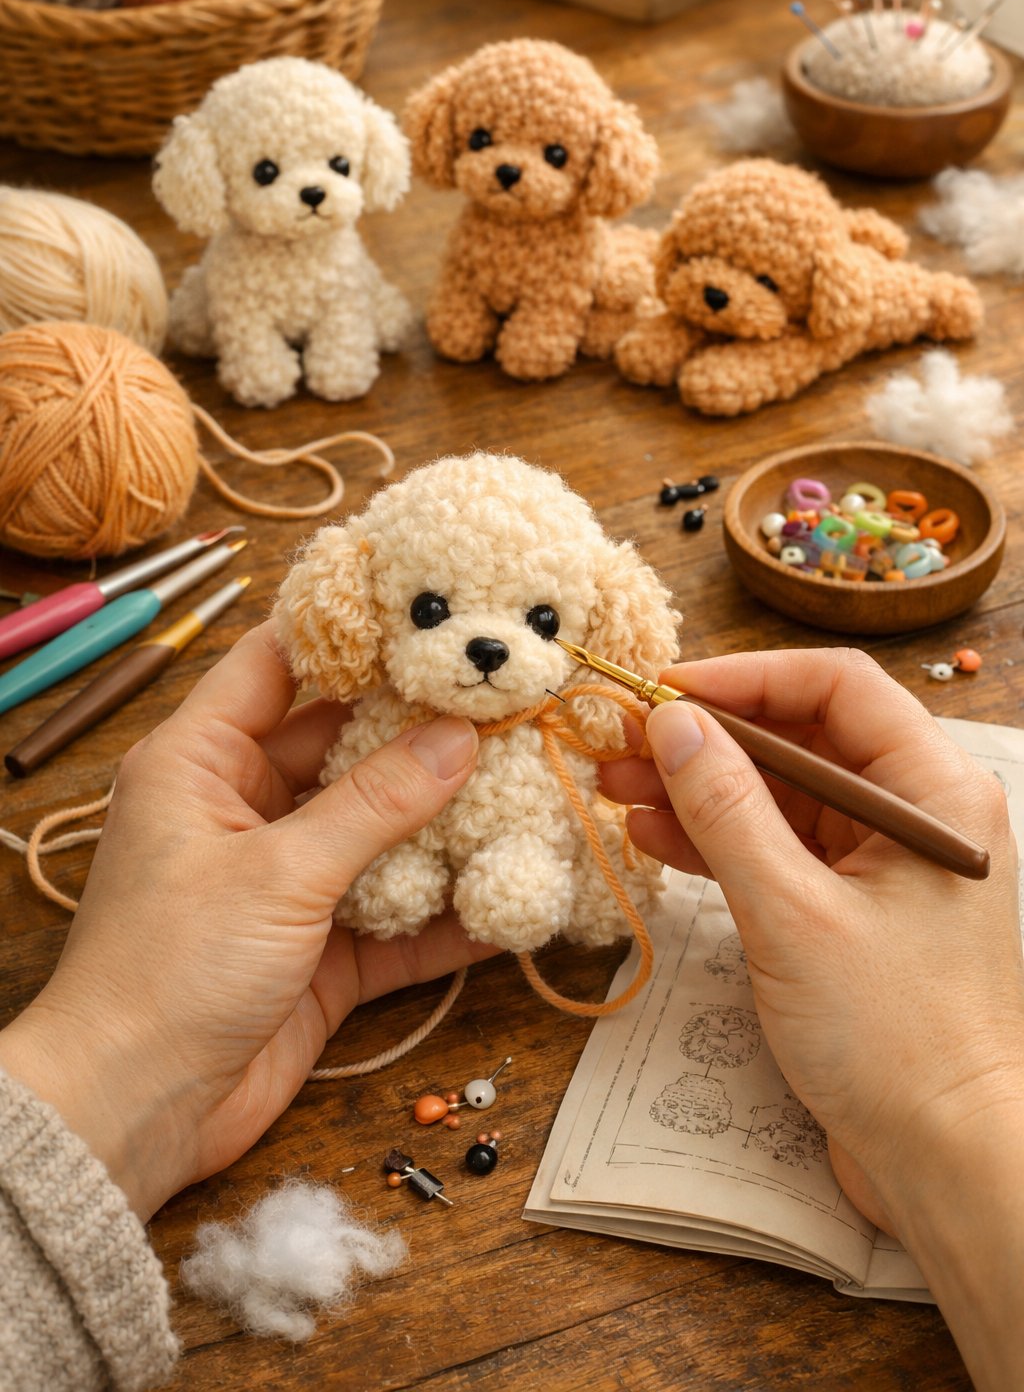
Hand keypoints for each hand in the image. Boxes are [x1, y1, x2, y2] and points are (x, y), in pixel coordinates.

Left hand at [0, 621, 491, 1219]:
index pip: (276, 665)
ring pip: (381, 832)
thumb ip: (376, 804)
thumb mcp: (279, 871)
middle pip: (346, 747)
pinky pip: (399, 916)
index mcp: (202, 762)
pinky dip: (450, 911)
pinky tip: (515, 894)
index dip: (345, 631)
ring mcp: (287, 882)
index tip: (426, 604)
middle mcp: (245, 810)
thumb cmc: (171, 968)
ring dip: (448, 820)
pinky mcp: (321, 951)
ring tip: (531, 781)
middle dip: (423, 731)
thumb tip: (460, 739)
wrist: (133, 1112)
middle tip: (507, 699)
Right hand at [600, 648, 1023, 1239]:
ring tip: (618, 788)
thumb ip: (726, 810)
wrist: (949, 1164)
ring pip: (782, 797)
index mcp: (935, 792)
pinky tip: (657, 837)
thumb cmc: (895, 1039)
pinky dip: (721, 843)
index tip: (663, 691)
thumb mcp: (792, 912)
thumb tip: (671, 722)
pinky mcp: (854, 913)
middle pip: (803, 738)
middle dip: (709, 739)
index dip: (744, 679)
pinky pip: (781, 851)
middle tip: (623, 742)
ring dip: (702, 790)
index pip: (836, 688)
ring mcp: (885, 865)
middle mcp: (916, 814)